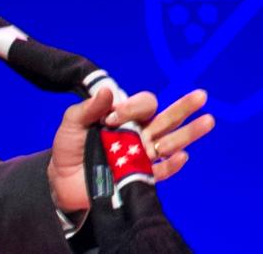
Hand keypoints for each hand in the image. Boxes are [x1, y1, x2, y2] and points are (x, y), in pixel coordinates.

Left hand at [47, 87, 214, 211]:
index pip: (142, 106)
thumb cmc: (69, 147)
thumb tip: (107, 91)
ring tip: (207, 121)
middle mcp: (137, 134)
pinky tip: (182, 155)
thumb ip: (88, 108)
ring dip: (188, 134)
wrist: (62, 179)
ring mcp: (141, 156)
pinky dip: (172, 164)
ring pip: (170, 143)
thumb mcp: (72, 123)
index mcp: (124, 118)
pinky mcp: (139, 176)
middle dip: (183, 108)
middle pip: (166, 120)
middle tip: (201, 96)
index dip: (132, 107)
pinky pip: (161, 171)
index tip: (111, 119)